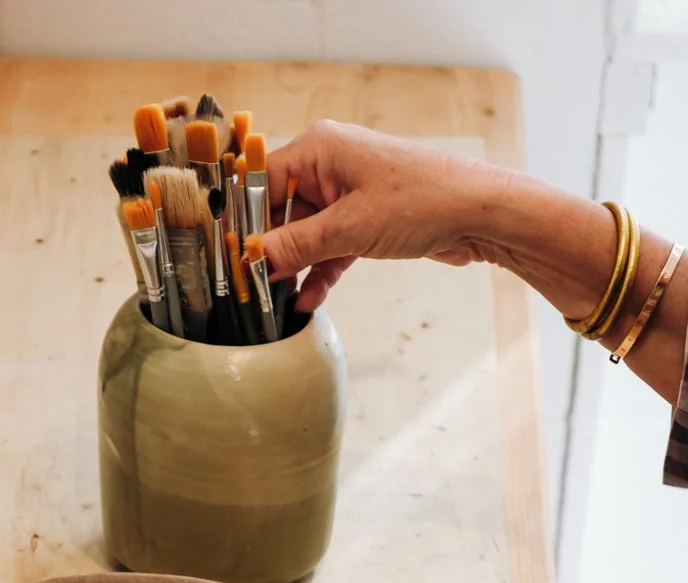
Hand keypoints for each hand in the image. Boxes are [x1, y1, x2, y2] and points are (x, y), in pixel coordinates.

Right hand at [262, 121, 511, 311]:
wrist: (479, 214)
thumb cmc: (424, 201)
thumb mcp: (350, 228)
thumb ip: (297, 245)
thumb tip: (254, 258)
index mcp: (320, 149)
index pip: (262, 183)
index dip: (246, 222)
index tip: (235, 258)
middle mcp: (329, 166)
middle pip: (280, 212)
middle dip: (270, 250)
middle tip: (254, 287)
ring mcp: (347, 193)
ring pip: (305, 235)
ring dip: (295, 267)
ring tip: (277, 301)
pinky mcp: (364, 220)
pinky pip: (329, 247)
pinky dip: (320, 272)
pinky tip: (307, 301)